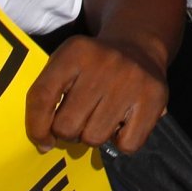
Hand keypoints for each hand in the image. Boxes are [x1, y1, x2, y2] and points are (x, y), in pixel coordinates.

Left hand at [24, 34, 169, 153]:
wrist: (138, 46)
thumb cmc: (92, 66)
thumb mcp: (66, 64)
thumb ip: (47, 96)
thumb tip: (44, 143)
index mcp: (74, 51)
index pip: (42, 96)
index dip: (36, 127)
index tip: (43, 141)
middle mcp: (104, 62)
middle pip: (67, 126)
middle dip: (70, 132)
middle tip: (79, 121)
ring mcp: (131, 79)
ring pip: (95, 138)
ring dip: (94, 136)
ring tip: (101, 119)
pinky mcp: (154, 96)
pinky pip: (127, 145)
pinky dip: (122, 142)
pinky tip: (123, 124)